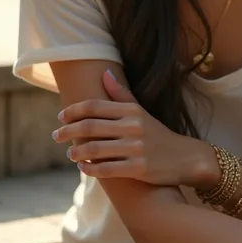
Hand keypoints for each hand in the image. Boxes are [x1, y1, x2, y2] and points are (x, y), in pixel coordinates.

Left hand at [52, 70, 218, 187]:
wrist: (185, 158)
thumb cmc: (158, 134)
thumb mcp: (141, 111)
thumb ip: (122, 94)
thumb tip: (105, 73)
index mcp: (132, 111)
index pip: (94, 106)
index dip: (73, 110)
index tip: (60, 116)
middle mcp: (133, 127)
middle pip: (90, 127)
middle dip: (68, 131)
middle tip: (56, 135)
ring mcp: (136, 148)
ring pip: (94, 149)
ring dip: (77, 152)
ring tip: (70, 154)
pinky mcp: (138, 168)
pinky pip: (106, 169)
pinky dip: (90, 169)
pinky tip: (83, 168)